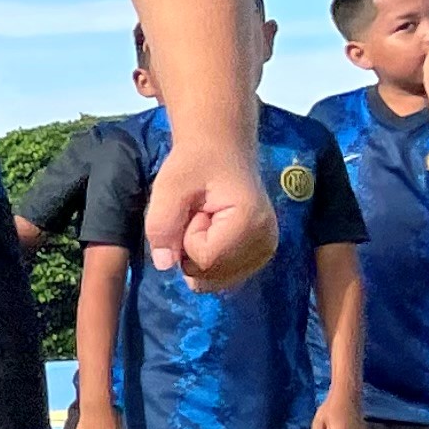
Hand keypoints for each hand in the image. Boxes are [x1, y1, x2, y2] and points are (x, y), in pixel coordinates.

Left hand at [143, 135, 272, 291]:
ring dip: (201, 256)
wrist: (221, 149)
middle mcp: (266, 240)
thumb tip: (164, 265)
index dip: (186, 238)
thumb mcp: (168, 188)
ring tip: (208, 223)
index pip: (204, 258)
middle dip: (192, 251)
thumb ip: (162, 225)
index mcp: (249, 221)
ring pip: (217, 279)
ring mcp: (267, 250)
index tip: (195, 210)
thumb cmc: (195, 164)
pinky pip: (225, 276)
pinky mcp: (261, 254)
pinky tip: (215, 235)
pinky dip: (211, 262)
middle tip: (200, 216)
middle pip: (211, 273)